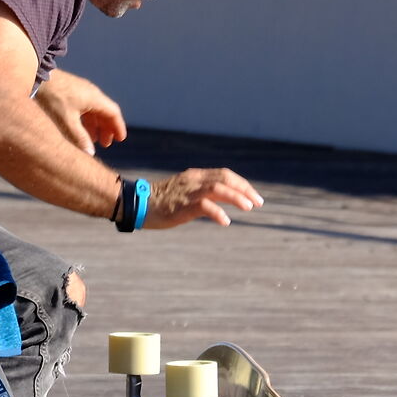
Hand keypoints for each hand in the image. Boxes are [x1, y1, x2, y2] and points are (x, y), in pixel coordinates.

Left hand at [34, 70, 126, 154]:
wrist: (35, 77)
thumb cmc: (52, 98)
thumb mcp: (66, 121)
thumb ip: (79, 138)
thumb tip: (90, 154)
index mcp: (94, 98)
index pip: (113, 113)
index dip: (118, 127)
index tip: (120, 140)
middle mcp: (91, 93)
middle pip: (105, 112)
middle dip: (107, 128)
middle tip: (106, 144)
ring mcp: (81, 91)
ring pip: (94, 110)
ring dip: (96, 125)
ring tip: (93, 140)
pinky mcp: (70, 92)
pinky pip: (85, 107)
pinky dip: (86, 120)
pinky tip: (79, 129)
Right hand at [145, 168, 262, 229]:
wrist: (138, 204)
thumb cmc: (161, 202)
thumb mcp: (184, 193)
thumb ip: (201, 193)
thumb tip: (221, 201)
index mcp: (196, 176)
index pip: (225, 175)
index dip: (242, 184)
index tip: (254, 196)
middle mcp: (195, 180)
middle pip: (226, 178)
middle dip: (245, 190)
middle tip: (258, 203)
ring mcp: (189, 192)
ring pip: (218, 188)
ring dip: (236, 197)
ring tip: (249, 208)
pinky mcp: (182, 205)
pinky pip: (204, 206)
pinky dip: (217, 212)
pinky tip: (226, 222)